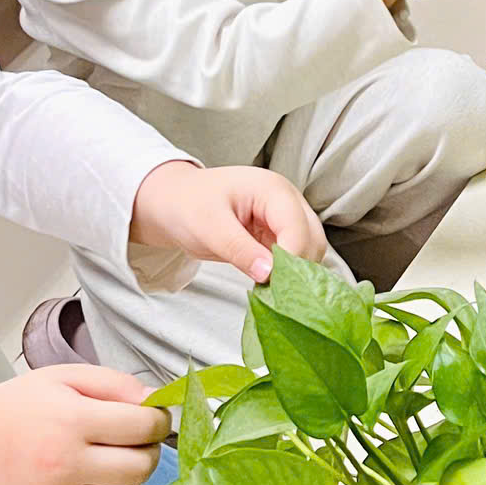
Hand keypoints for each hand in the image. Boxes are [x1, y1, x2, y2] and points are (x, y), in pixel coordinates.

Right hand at [0, 368, 168, 484]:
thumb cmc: (24, 405)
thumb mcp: (67, 377)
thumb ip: (116, 385)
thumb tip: (157, 403)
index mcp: (71, 421)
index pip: (143, 428)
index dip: (157, 421)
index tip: (151, 418)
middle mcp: (64, 464)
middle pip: (141, 468)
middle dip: (147, 451)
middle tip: (133, 440)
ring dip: (128, 481)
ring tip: (110, 462)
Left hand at [131, 158, 325, 285]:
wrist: (173, 203)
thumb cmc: (187, 206)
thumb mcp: (209, 228)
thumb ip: (240, 250)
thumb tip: (269, 273)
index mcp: (273, 190)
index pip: (298, 228)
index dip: (290, 260)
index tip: (273, 285)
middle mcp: (287, 201)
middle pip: (312, 239)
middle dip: (298, 268)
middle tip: (274, 294)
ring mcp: (284, 218)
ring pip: (308, 250)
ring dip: (294, 273)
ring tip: (271, 292)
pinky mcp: (278, 234)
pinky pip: (294, 257)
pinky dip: (285, 274)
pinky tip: (269, 286)